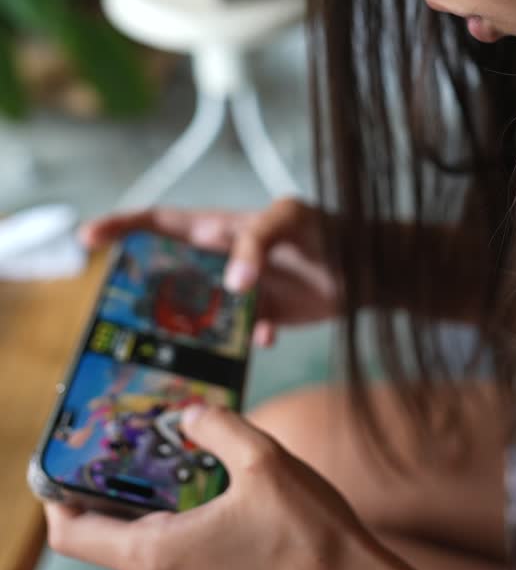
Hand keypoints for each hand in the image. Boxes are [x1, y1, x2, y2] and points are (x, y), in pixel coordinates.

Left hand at [44, 406, 396, 569]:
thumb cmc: (310, 535)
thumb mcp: (264, 459)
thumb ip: (217, 426)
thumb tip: (191, 413)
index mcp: (158, 555)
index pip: (73, 534)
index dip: (60, 497)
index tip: (68, 462)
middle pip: (118, 534)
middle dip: (133, 488)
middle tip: (154, 442)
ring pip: (157, 546)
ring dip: (171, 508)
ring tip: (204, 467)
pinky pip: (185, 563)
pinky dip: (194, 531)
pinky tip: (231, 504)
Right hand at [81, 199, 342, 347]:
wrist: (372, 268)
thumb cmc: (331, 231)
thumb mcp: (292, 221)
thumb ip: (257, 243)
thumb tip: (231, 285)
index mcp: (220, 228)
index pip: (161, 223)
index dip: (123, 226)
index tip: (88, 237)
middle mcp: (223, 260)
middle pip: (168, 274)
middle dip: (141, 292)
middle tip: (118, 314)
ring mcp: (240, 291)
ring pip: (198, 314)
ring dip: (188, 331)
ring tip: (173, 349)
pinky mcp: (263, 317)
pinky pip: (237, 338)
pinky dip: (244, 345)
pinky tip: (266, 338)